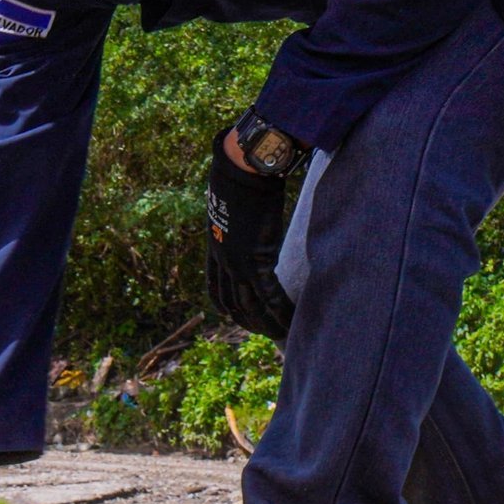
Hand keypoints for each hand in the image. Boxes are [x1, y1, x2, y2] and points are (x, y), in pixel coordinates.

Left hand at [206, 130, 294, 339]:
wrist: (243, 169)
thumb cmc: (241, 177)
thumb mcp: (233, 203)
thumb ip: (239, 216)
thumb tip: (250, 210)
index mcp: (214, 247)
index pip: (215, 288)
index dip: (225, 306)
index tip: (234, 316)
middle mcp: (222, 260)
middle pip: (231, 303)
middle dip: (247, 322)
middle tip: (264, 332)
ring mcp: (237, 263)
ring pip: (249, 306)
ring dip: (265, 323)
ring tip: (281, 334)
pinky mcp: (256, 261)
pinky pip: (269, 296)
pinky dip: (280, 312)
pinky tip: (290, 321)